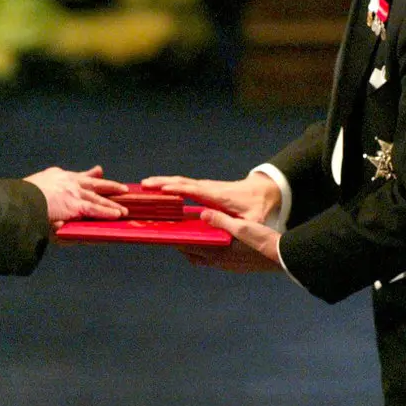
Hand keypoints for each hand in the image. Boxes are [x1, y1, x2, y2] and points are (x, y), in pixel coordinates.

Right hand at [24, 165, 127, 227]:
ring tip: (123, 209)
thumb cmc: (22, 197)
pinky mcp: (76, 205)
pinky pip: (95, 210)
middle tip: (122, 188)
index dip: (90, 176)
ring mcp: (74, 192)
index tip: (99, 172)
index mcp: (57, 176)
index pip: (78, 176)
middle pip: (93, 184)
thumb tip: (52, 198)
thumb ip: (46, 190)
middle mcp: (68, 181)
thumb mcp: (35, 189)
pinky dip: (107, 212)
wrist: (20, 201)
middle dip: (108, 186)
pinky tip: (117, 215)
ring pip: (97, 198)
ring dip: (111, 204)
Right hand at [140, 172, 280, 223]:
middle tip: (143, 184)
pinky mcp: (204, 188)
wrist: (262, 191)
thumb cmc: (257, 208)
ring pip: (181, 181)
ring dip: (163, 181)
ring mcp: (206, 187)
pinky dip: (170, 184)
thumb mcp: (251, 220)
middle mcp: (209, 188)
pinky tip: (159, 188)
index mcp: (217, 196)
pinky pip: (184, 185)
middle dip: (162, 182)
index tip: (162, 188)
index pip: (194, 190)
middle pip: (182, 182)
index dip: (178, 189)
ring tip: (144, 185)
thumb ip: (233, 223)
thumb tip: (207, 219)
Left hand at [179, 208, 282, 272]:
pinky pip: (215, 259)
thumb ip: (221, 221)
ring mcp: (229, 265)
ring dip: (196, 249)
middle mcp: (221, 262)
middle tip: (176, 234)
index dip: (178, 240)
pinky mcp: (236, 265)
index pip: (191, 247)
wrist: (283, 257)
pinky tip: (213, 242)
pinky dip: (208, 251)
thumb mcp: (242, 227)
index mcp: (220, 253)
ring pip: (205, 258)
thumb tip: (203, 213)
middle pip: (194, 255)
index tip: (168, 233)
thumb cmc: (264, 243)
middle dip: (184, 245)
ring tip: (191, 237)